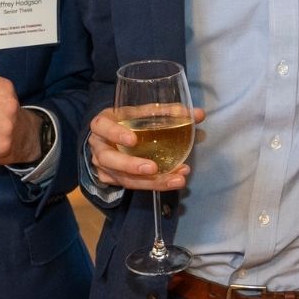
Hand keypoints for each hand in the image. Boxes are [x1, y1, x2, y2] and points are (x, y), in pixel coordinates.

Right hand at [88, 105, 205, 191]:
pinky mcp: (112, 180)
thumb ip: (167, 112)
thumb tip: (199, 114)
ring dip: (151, 181)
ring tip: (176, 179)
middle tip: (153, 168)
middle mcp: (99, 147)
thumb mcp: (141, 113)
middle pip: (109, 159)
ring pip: (123, 178)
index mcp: (102, 124)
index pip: (102, 126)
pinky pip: (132, 186)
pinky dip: (153, 185)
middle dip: (131, 166)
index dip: (115, 133)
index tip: (133, 139)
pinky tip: (172, 181)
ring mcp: (103, 166)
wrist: (109, 138)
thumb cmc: (127, 122)